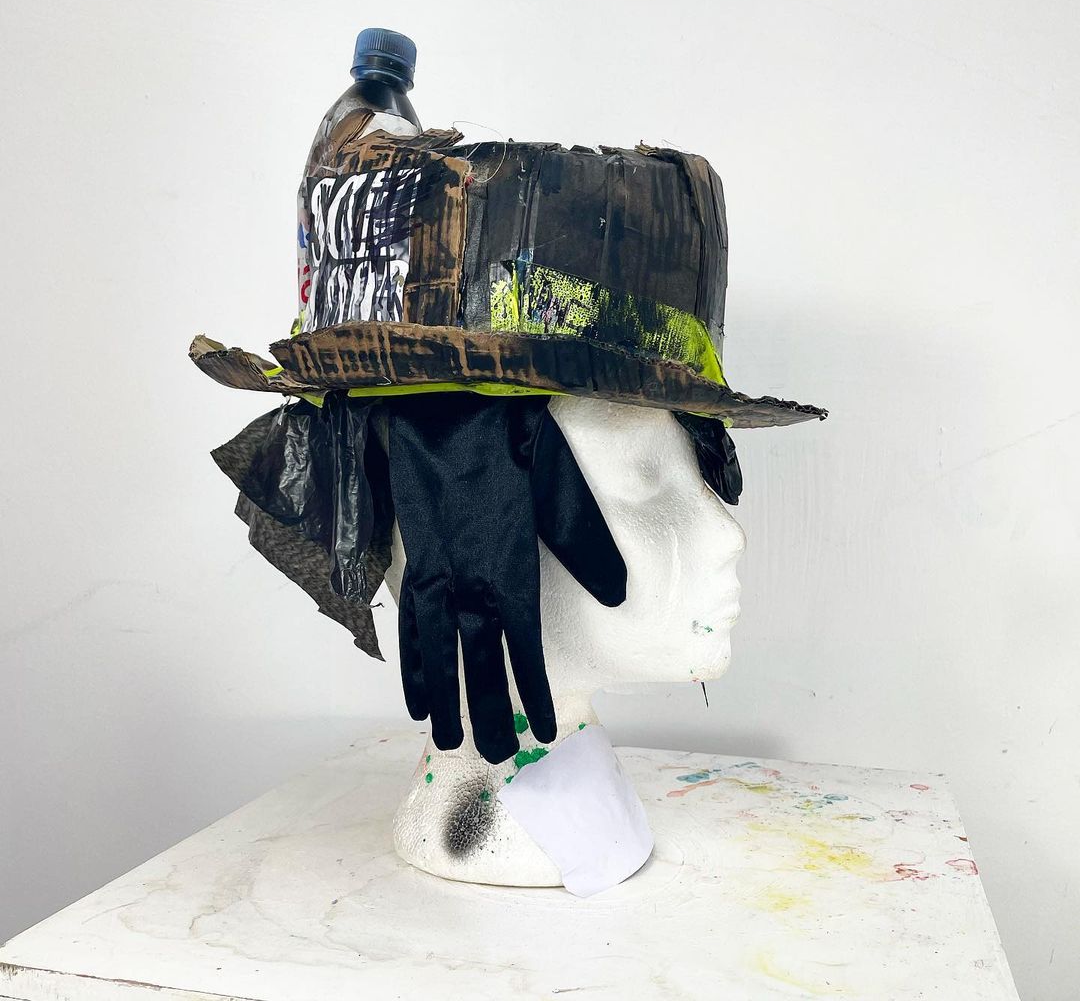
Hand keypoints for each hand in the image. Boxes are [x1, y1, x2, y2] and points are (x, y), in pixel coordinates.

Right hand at [387, 394, 625, 762]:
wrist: (447, 408)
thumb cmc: (509, 439)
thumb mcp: (557, 484)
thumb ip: (584, 542)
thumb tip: (619, 593)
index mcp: (509, 562)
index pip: (523, 641)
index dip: (530, 686)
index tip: (539, 729)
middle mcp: (472, 577)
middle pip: (478, 657)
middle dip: (487, 707)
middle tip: (493, 754)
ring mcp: (439, 571)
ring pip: (440, 648)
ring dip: (446, 697)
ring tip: (449, 740)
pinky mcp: (417, 558)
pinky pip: (411, 620)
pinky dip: (412, 661)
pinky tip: (414, 694)